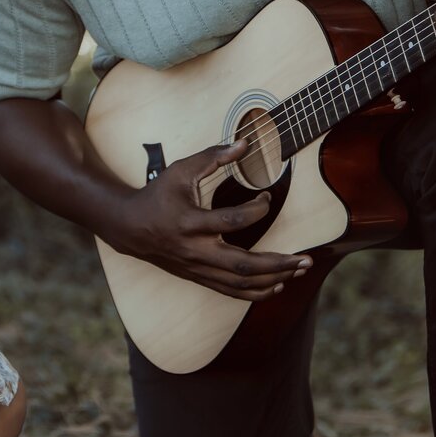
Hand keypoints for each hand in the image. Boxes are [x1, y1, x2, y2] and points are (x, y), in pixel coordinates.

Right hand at [113, 137, 312, 300]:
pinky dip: (257, 292)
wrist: (130, 228)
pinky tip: (277, 284)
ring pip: (241, 284)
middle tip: (305, 258)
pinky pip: (232, 292)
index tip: (267, 196)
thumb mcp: (181, 170)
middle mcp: (196, 251)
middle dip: (278, 264)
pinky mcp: (200, 277)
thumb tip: (244, 143)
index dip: (256, 209)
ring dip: (274, 279)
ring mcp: (198, 268)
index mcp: (190, 223)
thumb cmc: (158, 195)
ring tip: (299, 269)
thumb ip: (212, 156)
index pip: (231, 221)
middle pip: (243, 266)